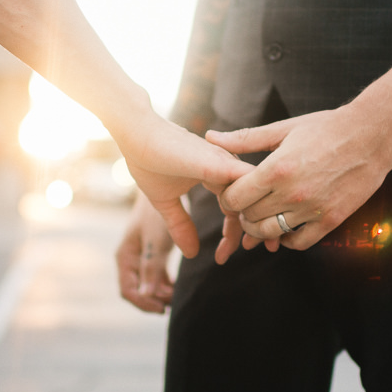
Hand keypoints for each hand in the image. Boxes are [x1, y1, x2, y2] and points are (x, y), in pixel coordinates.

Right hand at [116, 195, 176, 312]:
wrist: (163, 190)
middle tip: (175, 301)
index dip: (144, 303)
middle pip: (138, 291)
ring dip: (162, 293)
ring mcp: (140, 257)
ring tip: (178, 294)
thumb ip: (151, 268)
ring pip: (148, 285)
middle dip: (155, 299)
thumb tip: (147, 295)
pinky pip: (156, 276)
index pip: (128, 291)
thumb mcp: (156, 242)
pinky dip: (166, 284)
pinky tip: (178, 286)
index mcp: (124, 257)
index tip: (163, 308)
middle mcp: (129, 260)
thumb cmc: (156, 214)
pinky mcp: (152, 253)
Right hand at [119, 115, 250, 259]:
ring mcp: (226, 163)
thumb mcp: (165, 202)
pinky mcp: (220, 162)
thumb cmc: (148, 160)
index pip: (236, 207)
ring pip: (256, 196)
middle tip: (242, 253)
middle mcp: (227, 167)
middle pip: (251, 204)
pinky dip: (251, 206)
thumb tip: (191, 254)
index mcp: (217, 174)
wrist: (135, 134)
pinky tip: (245, 228)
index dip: (233, 233)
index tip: (222, 256)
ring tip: (244, 247)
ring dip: (255, 223)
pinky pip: (249, 184)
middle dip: (253, 231)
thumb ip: (180, 225)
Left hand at [206, 104, 391, 250]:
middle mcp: (292, 193)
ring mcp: (312, 209)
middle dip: (242, 213)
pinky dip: (287, 239)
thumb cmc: (326, 127)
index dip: (227, 197)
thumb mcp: (283, 129)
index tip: (232, 191)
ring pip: (270, 234)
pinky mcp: (331, 220)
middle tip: (246, 204)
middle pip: (249, 217)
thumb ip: (245, 138)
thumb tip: (211, 137)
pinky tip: (285, 226)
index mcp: (276, 168)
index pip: (235, 198)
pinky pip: (299, 242)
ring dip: (260, 230)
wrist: (372, 135)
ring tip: (261, 217)